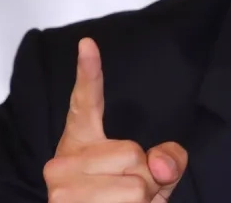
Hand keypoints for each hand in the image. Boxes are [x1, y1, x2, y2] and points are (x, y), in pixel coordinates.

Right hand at [43, 38, 187, 201]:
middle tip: (131, 194)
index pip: (86, 101)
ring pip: (136, 189)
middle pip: (135, 158)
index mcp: (80, 141)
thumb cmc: (122, 202)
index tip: (88, 43)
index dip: (89, 72)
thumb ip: (169, 159)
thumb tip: (159, 167)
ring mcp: (61, 192)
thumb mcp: (154, 175)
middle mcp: (61, 162)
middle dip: (147, 180)